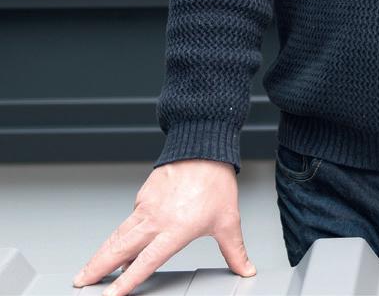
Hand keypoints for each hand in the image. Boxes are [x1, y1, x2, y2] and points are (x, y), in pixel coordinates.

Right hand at [72, 159, 255, 294]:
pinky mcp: (143, 196)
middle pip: (120, 250)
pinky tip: (119, 242)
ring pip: (118, 235)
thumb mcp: (228, 220)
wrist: (204, 147)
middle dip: (98, 269)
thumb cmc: (216, 182)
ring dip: (101, 253)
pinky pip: (129, 219)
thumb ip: (235, 250)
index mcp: (175, 230)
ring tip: (88, 270)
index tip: (111, 295)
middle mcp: (156, 220)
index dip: (127, 281)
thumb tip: (246, 269)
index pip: (146, 262)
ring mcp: (146, 207)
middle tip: (82, 283)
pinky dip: (119, 233)